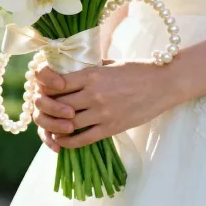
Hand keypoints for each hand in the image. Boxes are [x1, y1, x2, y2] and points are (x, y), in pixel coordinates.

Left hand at [33, 60, 182, 149]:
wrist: (163, 84)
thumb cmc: (135, 70)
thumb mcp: (107, 64)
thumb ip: (86, 70)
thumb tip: (66, 72)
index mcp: (91, 74)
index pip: (57, 83)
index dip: (45, 88)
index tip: (42, 91)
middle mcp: (94, 93)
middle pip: (58, 104)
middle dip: (47, 108)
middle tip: (43, 110)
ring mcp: (103, 112)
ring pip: (68, 123)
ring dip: (55, 126)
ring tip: (49, 126)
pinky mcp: (112, 127)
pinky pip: (84, 138)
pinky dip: (68, 141)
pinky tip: (61, 140)